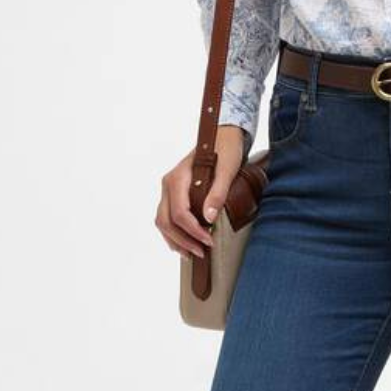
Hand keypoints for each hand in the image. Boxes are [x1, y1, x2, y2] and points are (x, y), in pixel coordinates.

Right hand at [155, 124, 247, 259]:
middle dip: (183, 240)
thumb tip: (208, 218)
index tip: (209, 241)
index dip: (193, 231)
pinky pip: (166, 218)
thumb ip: (217, 193)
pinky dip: (173, 234)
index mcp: (178, 178)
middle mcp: (168, 185)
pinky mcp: (173, 195)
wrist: (222, 136)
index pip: (180, 213)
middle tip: (202, 253)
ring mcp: (168, 190)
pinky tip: (185, 244)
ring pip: (162, 222)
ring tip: (193, 254)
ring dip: (175, 240)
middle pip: (166, 221)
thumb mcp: (227, 169)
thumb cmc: (225, 149)